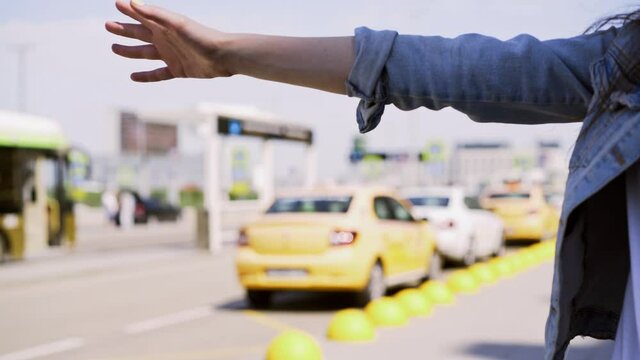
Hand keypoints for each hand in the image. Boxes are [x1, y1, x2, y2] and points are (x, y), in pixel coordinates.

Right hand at [106, 0, 231, 81]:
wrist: (223, 57)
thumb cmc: (202, 37)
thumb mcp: (176, 24)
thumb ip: (155, 14)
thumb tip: (132, 2)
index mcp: (165, 26)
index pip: (142, 16)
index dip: (130, 10)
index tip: (116, 4)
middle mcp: (166, 39)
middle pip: (140, 34)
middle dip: (124, 30)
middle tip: (108, 26)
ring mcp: (171, 55)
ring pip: (145, 53)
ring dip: (130, 51)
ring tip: (114, 48)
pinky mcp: (177, 70)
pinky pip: (158, 74)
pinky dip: (146, 76)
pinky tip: (133, 77)